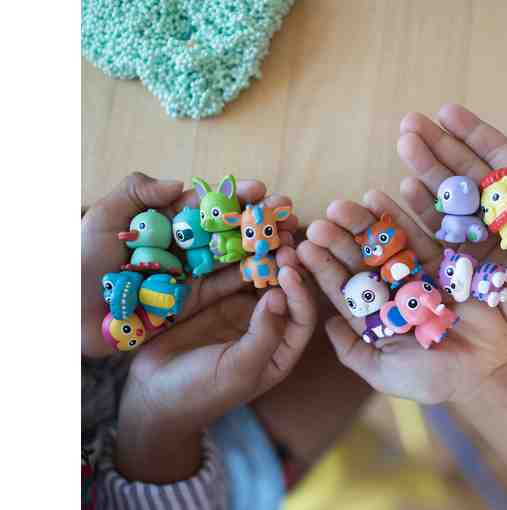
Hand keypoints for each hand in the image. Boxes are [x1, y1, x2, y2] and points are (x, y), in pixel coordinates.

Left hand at [81, 172, 297, 357]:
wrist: (66, 315)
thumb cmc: (78, 262)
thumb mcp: (101, 219)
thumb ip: (136, 193)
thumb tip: (181, 184)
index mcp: (164, 220)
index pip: (207, 202)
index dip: (234, 195)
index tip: (260, 188)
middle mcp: (182, 244)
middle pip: (228, 228)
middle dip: (259, 219)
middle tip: (288, 212)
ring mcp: (189, 273)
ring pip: (233, 256)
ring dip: (262, 246)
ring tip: (291, 238)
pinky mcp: (190, 300)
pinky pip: (224, 287)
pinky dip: (249, 278)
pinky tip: (273, 269)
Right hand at [116, 245, 315, 482]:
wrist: (150, 392)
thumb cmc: (200, 391)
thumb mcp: (238, 369)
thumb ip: (264, 335)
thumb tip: (280, 295)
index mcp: (280, 348)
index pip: (301, 316)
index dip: (300, 292)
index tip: (289, 269)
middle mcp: (266, 323)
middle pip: (284, 287)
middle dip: (286, 261)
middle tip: (283, 234)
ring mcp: (240, 306)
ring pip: (259, 271)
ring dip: (263, 249)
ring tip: (264, 224)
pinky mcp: (214, 294)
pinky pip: (228, 268)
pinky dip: (233, 250)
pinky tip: (233, 229)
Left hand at [297, 194, 506, 403]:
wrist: (487, 372)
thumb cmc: (434, 379)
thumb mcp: (386, 373)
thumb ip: (353, 352)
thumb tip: (324, 325)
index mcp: (373, 317)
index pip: (343, 289)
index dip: (323, 270)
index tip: (302, 251)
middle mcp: (390, 292)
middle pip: (359, 263)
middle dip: (338, 243)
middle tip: (317, 224)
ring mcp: (415, 275)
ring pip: (383, 246)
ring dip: (361, 225)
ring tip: (340, 207)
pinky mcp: (442, 263)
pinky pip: (418, 236)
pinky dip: (399, 218)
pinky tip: (377, 198)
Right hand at [397, 104, 506, 376]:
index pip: (497, 156)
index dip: (471, 133)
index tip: (445, 111)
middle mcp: (503, 213)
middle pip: (464, 171)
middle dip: (438, 145)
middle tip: (410, 123)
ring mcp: (482, 238)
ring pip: (448, 197)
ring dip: (425, 170)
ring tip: (403, 145)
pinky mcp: (466, 263)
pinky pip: (439, 231)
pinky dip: (422, 209)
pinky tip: (405, 186)